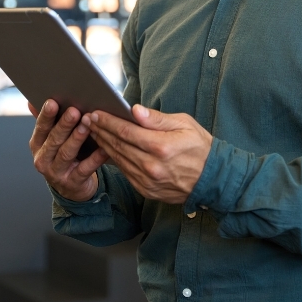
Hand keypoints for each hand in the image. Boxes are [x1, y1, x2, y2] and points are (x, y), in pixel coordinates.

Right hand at [29, 99, 107, 201]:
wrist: (70, 187)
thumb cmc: (62, 155)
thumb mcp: (51, 140)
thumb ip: (47, 122)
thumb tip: (31, 101)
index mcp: (38, 144)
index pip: (40, 128)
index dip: (46, 115)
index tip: (52, 102)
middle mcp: (43, 159)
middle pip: (54, 140)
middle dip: (64, 125)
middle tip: (74, 111)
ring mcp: (56, 172)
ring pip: (66, 154)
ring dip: (77, 139)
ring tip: (86, 126)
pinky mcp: (72, 183)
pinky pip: (84, 169)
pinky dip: (94, 158)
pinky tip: (103, 148)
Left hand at [84, 105, 211, 203]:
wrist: (213, 178)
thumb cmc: (200, 146)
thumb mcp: (184, 124)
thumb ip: (157, 119)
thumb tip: (135, 110)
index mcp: (161, 146)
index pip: (126, 131)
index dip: (108, 121)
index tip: (96, 113)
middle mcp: (152, 166)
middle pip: (118, 145)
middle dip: (101, 130)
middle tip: (88, 120)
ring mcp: (148, 181)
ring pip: (118, 159)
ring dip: (104, 144)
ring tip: (94, 132)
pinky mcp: (147, 191)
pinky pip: (125, 172)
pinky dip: (114, 160)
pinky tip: (108, 149)